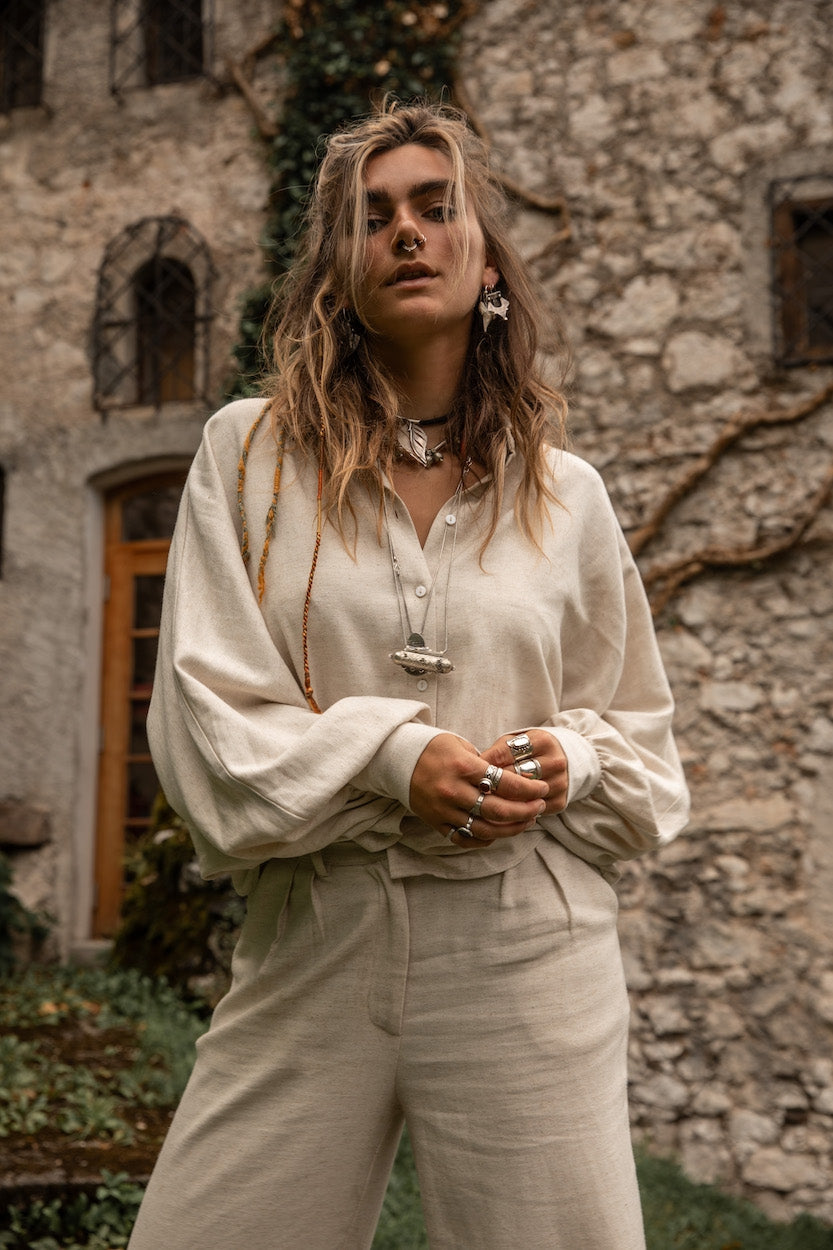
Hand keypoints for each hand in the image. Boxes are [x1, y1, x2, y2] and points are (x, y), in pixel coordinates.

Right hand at [409, 733, 548, 847]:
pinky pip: (464, 838)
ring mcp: (444, 809)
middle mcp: (453, 791)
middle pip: (498, 810)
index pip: (505, 783)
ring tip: (526, 822)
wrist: (398, 759)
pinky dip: (485, 839)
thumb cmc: (434, 748)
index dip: (529, 788)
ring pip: (485, 829)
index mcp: (463, 767)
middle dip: (526, 810)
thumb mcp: (461, 746)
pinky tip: (499, 833)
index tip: (542, 788)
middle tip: (540, 806)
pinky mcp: (436, 822)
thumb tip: (513, 779)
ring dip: (510, 829)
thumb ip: (486, 763)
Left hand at [480, 729, 568, 816]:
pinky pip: (532, 812)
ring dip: (502, 801)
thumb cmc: (532, 750)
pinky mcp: (560, 801)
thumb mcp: (518, 741)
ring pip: (522, 797)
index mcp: (542, 741)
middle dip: (492, 783)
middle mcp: (555, 762)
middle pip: (514, 777)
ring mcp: (560, 783)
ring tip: (485, 802)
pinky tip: (502, 812)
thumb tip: (476, 768)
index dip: (485, 762)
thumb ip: (499, 751)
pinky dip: (515, 814)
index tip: (470, 770)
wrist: (569, 760)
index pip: (506, 753)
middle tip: (473, 789)